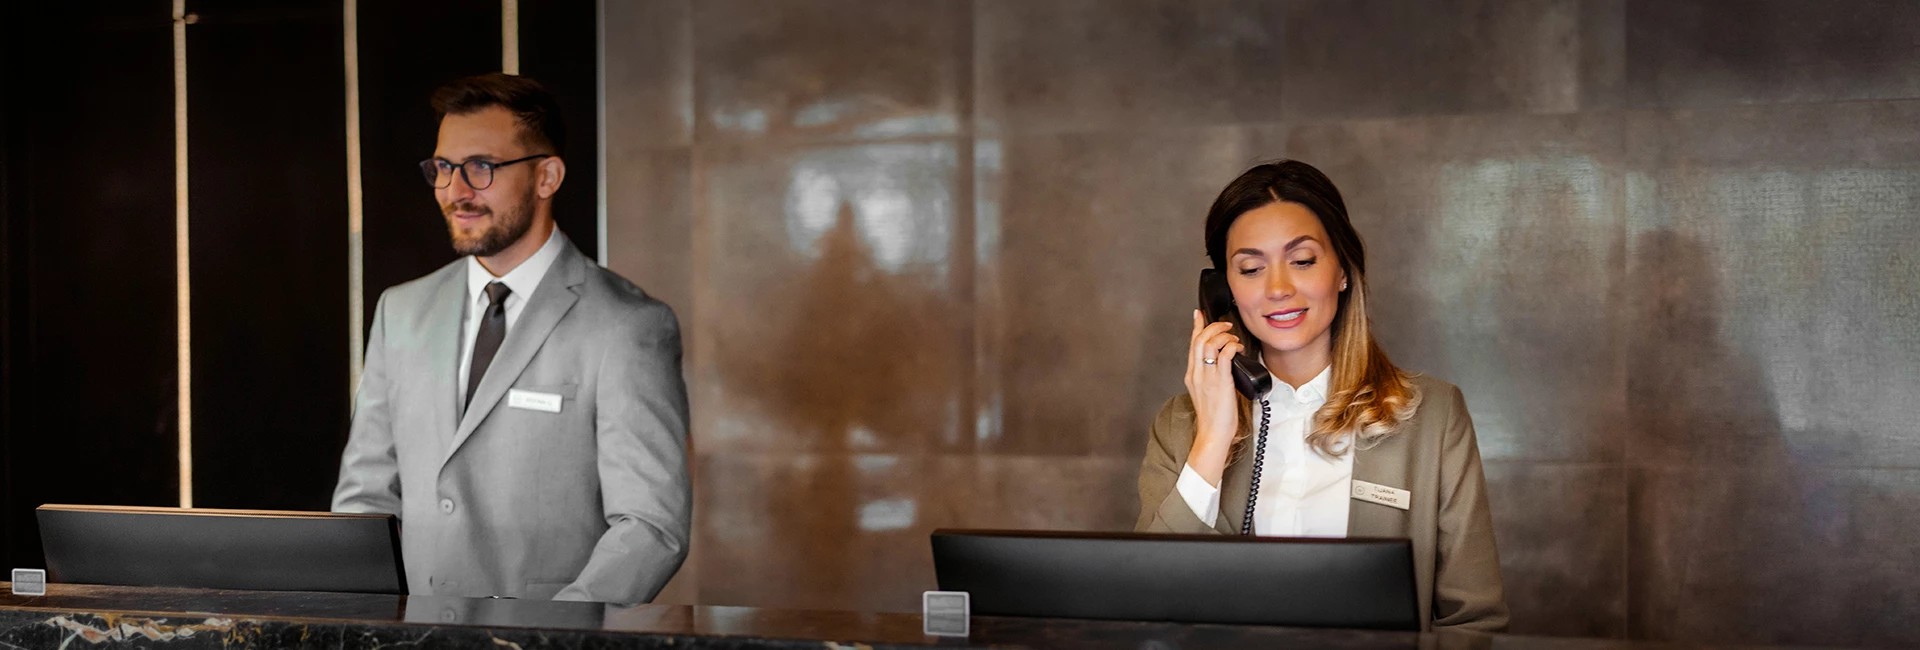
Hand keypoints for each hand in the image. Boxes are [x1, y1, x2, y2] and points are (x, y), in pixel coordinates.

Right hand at [1183, 309, 1242, 486]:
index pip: (1192, 345)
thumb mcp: (1208, 393)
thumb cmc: (1214, 418)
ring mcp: (1207, 378)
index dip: (1196, 327)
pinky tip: (1237, 347)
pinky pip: (1223, 356)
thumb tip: (1224, 364)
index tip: (1199, 314)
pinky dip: (1230, 346)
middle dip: (1212, 326)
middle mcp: (1196, 374)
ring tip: (1234, 338)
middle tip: (1225, 324)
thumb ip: (1212, 377)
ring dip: (1223, 336)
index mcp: (1192, 376)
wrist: (1213, 434)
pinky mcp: (1220, 382)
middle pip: (1198, 340)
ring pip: (1209, 344)